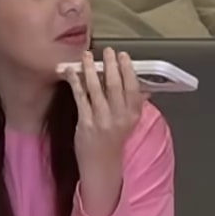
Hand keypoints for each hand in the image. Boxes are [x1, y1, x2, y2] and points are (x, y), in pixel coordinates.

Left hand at [64, 49, 146, 215]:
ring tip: (86, 56)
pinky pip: (80, 97)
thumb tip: (143, 85)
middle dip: (110, 65)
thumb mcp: (129, 122)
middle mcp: (119, 116)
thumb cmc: (115, 140)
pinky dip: (75, 82)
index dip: (127, 69)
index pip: (133, 87)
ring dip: (90, 69)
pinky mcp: (85, 123)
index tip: (122, 56)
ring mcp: (101, 120)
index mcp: (133, 114)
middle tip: (106, 51)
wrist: (101, 164)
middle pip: (114, 85)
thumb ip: (134, 103)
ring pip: (95, 88)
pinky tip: (71, 71)